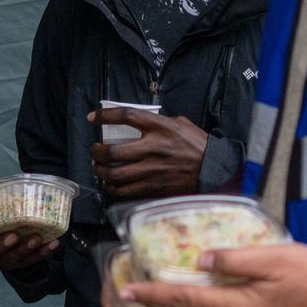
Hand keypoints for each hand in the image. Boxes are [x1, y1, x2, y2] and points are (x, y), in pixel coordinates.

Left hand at [88, 109, 209, 199]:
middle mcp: (153, 148)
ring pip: (114, 174)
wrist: (214, 169)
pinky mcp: (153, 187)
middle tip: (95, 150)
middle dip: (96, 152)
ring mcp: (152, 170)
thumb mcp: (180, 123)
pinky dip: (112, 187)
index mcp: (160, 127)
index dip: (105, 116)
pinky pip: (124, 190)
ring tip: (99, 167)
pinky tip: (111, 182)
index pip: (126, 116)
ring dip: (101, 171)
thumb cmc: (198, 145)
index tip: (93, 118)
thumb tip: (138, 122)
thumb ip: (158, 122)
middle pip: (112, 151)